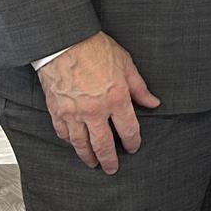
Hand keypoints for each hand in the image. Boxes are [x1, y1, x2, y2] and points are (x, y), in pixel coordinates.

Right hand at [35, 31, 160, 173]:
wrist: (64, 42)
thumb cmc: (96, 49)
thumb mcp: (126, 64)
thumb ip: (140, 88)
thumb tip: (153, 102)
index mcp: (116, 99)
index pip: (129, 130)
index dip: (133, 142)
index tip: (133, 147)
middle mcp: (96, 111)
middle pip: (104, 145)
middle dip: (110, 160)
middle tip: (112, 168)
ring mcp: (74, 113)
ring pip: (82, 144)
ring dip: (89, 156)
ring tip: (93, 163)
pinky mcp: (57, 111)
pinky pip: (64, 133)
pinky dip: (70, 141)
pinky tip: (74, 144)